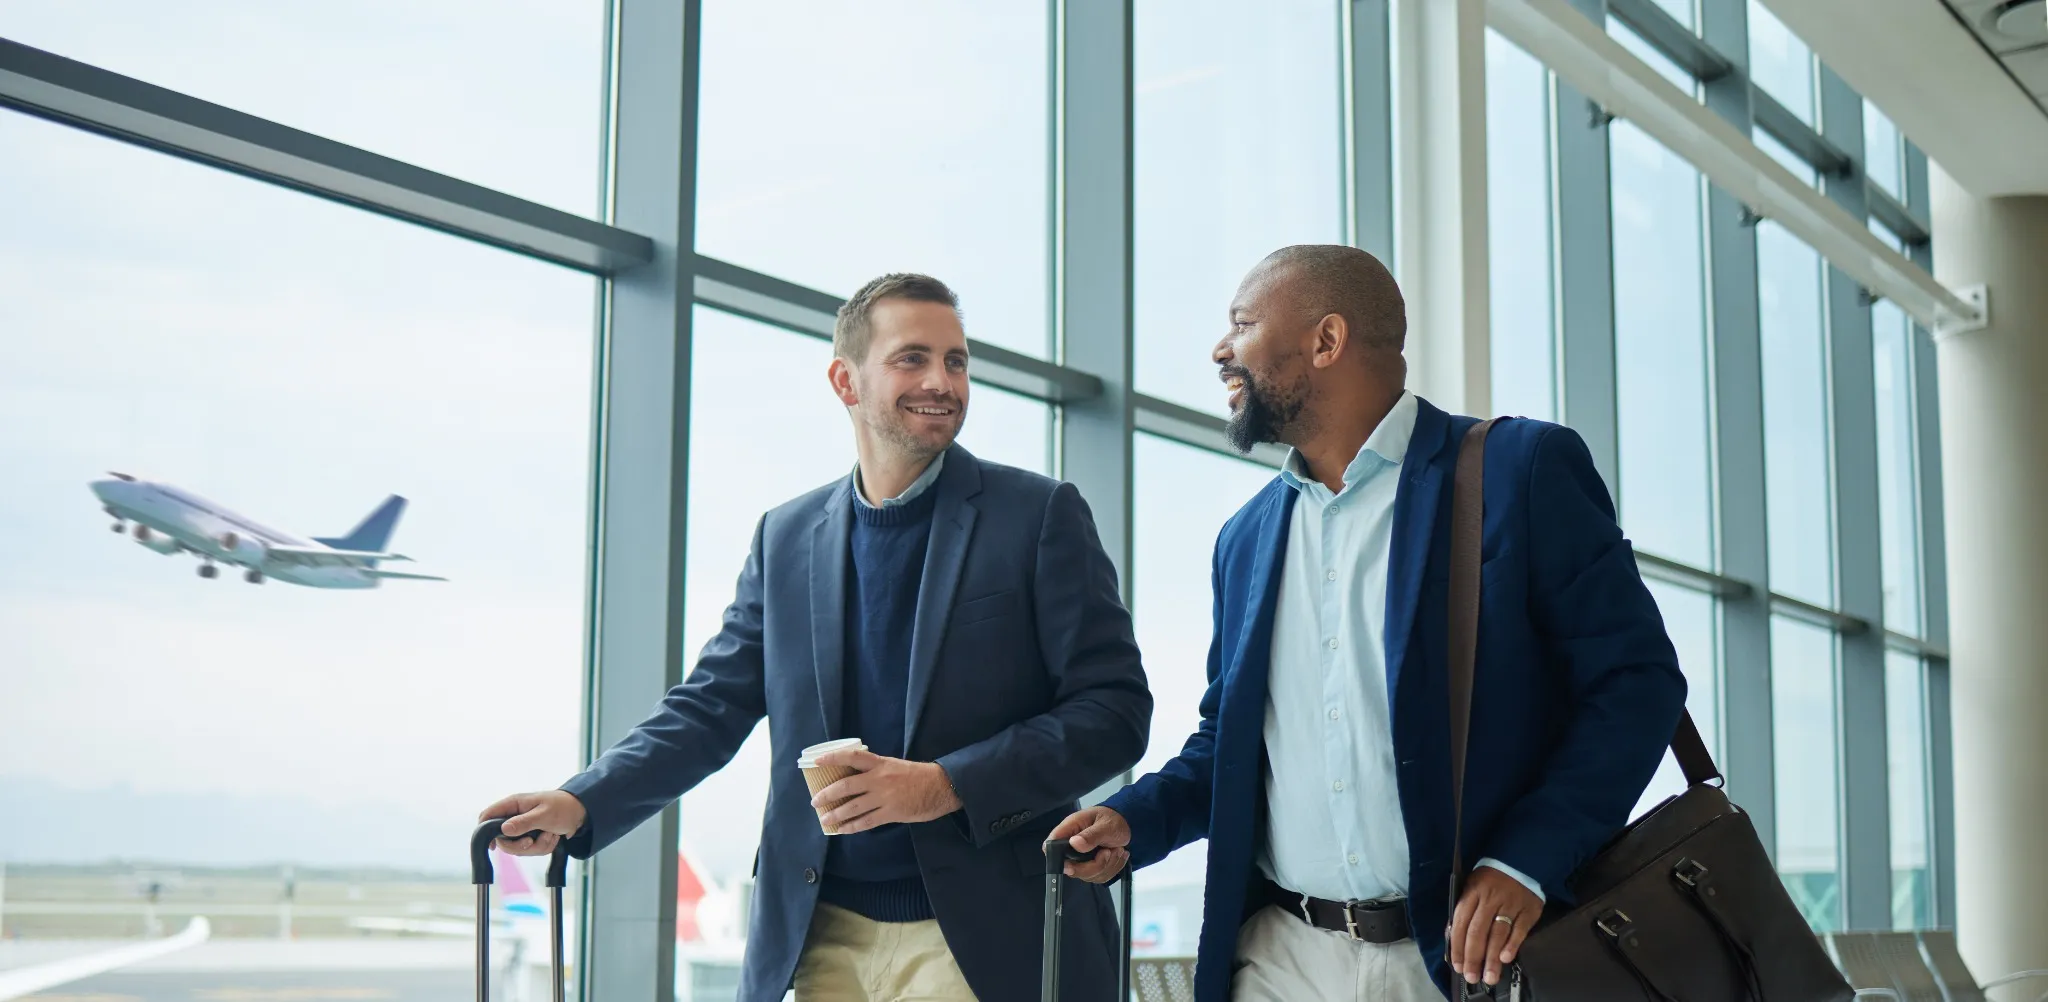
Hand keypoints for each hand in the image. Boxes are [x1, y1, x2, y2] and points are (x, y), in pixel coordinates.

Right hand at [479, 790, 586, 856]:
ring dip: (538, 846)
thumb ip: (524, 823)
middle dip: (520, 846)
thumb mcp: (544, 815)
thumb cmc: (563, 807)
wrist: (582, 813)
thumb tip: (504, 830)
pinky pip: (532, 850)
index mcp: (514, 805)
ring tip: (550, 834)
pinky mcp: (532, 836)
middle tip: (532, 842)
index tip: (492, 845)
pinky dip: (545, 847)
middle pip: (503, 839)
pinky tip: (554, 837)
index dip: (484, 830)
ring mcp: (524, 828)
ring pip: (519, 848)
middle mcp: (516, 816)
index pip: (488, 815)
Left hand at [811, 749, 962, 834]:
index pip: (851, 757)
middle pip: (846, 786)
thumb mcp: (895, 766)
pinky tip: (842, 830)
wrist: (942, 786)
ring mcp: (885, 797)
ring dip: (836, 814)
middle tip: (815, 801)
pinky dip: (852, 826)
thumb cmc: (918, 776)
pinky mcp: (892, 813)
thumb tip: (855, 779)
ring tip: (824, 819)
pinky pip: (866, 822)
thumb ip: (876, 771)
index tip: (817, 761)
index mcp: (880, 763)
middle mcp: (879, 779)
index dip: (832, 758)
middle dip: (827, 794)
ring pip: (853, 807)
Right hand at [1046, 806, 1130, 882]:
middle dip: (1094, 865)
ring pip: (1088, 875)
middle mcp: (1071, 847)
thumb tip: (1075, 843)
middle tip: (1108, 851)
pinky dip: (1112, 868)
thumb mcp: (1105, 824)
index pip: (1051, 846)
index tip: (1073, 863)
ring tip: (1117, 849)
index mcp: (1069, 830)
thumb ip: (1091, 835)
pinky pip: (1100, 877)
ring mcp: (1081, 860)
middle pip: (1071, 868)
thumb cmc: (1112, 819)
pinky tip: (1117, 855)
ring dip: (1108, 865)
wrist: (1125, 824)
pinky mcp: (1092, 868)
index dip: (1056, 858)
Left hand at [1447, 865, 1541, 986]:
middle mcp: (1490, 899)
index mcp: (1472, 893)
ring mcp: (1510, 904)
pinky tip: (1506, 958)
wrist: (1520, 862)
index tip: (1457, 965)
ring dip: (1492, 957)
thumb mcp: (1472, 887)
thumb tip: (1454, 939)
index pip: (1461, 923)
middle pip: (1478, 931)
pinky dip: (1512, 944)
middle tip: (1472, 976)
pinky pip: (1519, 930)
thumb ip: (1465, 911)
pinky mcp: (1528, 909)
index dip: (1458, 946)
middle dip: (1473, 957)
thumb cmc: (1491, 879)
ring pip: (1498, 933)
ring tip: (1489, 976)